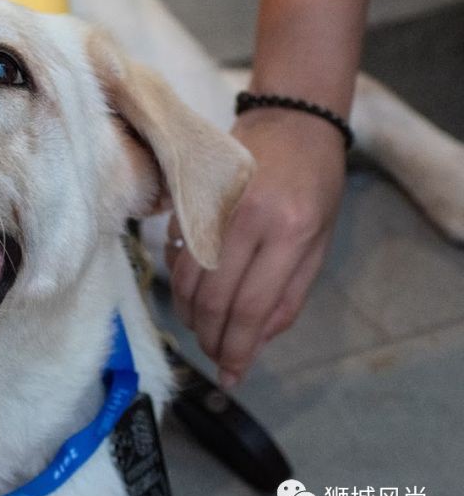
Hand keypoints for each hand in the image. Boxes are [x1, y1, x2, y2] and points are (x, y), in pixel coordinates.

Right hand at [165, 109, 346, 386]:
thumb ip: (289, 295)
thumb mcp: (319, 243)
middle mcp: (247, 219)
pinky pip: (176, 254)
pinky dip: (181, 284)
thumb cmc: (315, 183)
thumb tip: (256, 341)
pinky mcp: (191, 200)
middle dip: (211, 338)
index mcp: (290, 231)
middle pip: (214, 298)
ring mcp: (213, 207)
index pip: (253, 306)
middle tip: (214, 357)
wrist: (290, 121)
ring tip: (202, 332)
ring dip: (190, 316)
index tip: (231, 375)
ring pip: (187, 280)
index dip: (239, 348)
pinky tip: (192, 297)